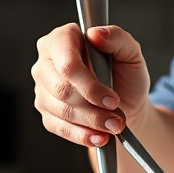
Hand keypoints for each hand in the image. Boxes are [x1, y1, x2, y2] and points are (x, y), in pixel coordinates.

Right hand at [31, 23, 150, 146]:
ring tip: (114, 127)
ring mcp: (42, 88)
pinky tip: (99, 137)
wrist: (126, 104)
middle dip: (93, 109)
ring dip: (91, 123)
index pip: (67, 64)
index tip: (112, 99)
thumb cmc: (125, 74)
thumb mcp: (131, 53)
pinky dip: (82, 136)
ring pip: (62, 111)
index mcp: (63, 39)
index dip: (89, 85)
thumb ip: (118, 37)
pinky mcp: (46, 111)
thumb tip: (96, 34)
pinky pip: (59, 127)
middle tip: (117, 119)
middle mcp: (46, 62)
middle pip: (62, 90)